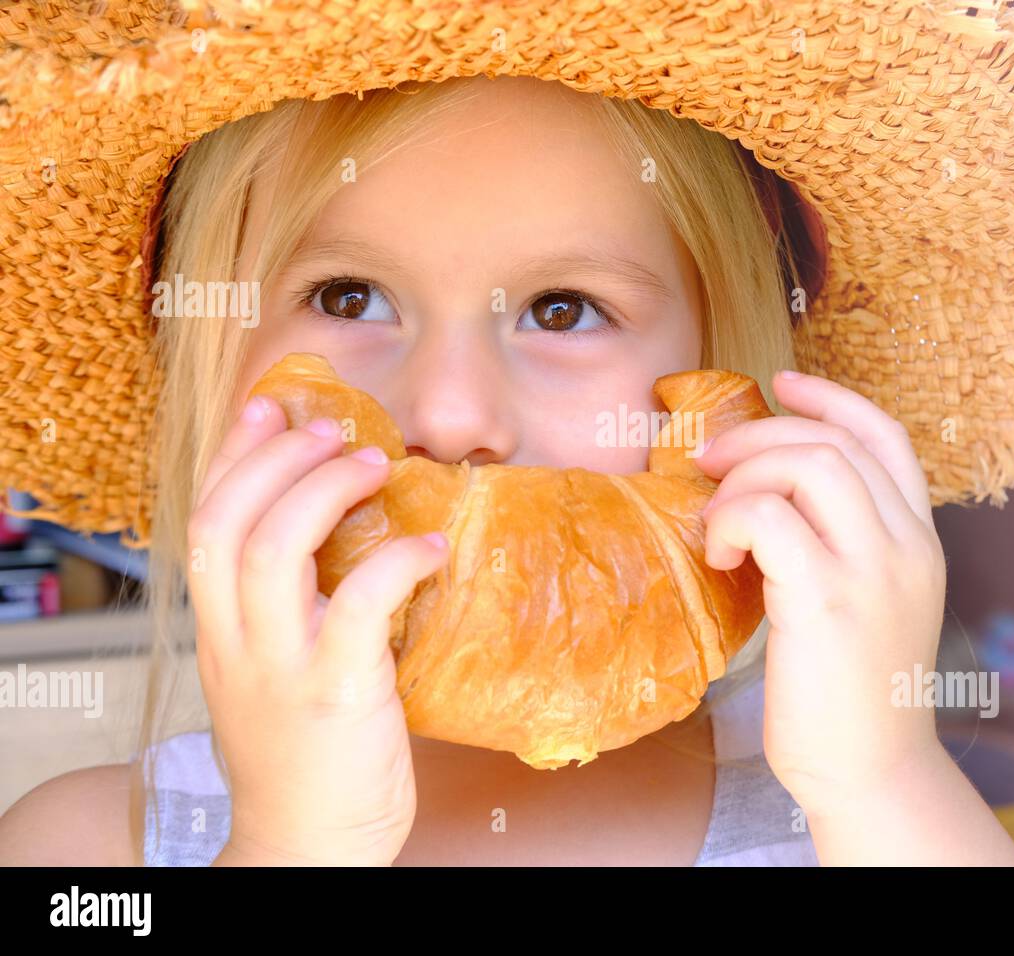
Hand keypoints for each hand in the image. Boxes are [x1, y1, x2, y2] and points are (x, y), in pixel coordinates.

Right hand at [188, 393, 449, 865]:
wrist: (307, 845)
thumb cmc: (304, 757)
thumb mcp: (271, 674)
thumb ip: (289, 612)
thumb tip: (347, 540)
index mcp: (218, 632)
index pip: (202, 522)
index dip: (232, 456)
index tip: (268, 408)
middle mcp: (235, 642)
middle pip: (225, 522)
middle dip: (274, 459)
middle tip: (329, 428)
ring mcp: (280, 666)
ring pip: (272, 549)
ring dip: (324, 491)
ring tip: (374, 463)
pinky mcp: (335, 692)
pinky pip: (360, 604)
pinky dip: (396, 561)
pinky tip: (430, 546)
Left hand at [696, 369, 946, 817]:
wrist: (870, 771)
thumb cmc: (851, 691)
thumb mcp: (866, 602)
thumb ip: (839, 544)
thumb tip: (763, 492)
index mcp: (919, 540)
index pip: (884, 436)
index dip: (830, 399)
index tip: (781, 382)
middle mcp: (907, 546)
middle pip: (834, 442)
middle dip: (760, 435)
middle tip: (709, 461)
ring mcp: (873, 571)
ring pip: (807, 465)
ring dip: (744, 476)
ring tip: (717, 519)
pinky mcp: (827, 601)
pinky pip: (769, 516)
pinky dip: (731, 519)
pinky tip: (721, 557)